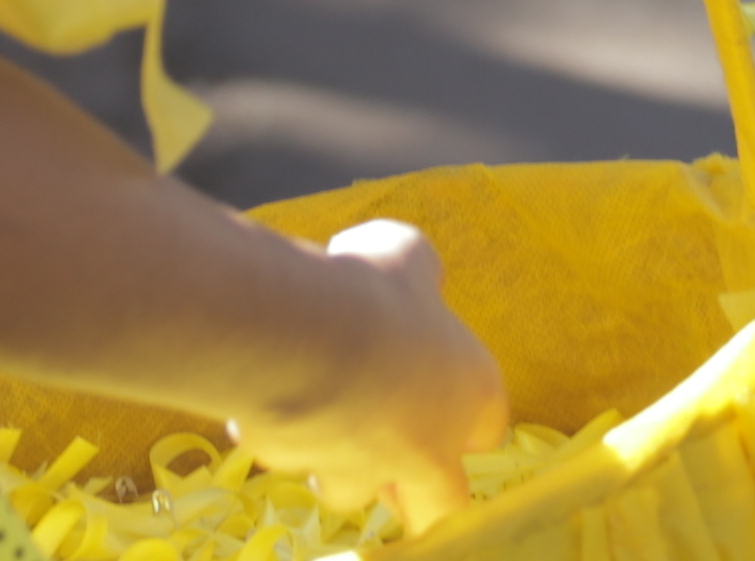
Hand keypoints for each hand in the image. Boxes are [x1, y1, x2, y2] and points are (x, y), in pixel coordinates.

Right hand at [234, 221, 508, 523]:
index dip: (466, 416)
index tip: (441, 393)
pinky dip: (279, 436)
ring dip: (339, 464)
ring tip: (318, 421)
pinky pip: (289, 458)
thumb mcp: (408, 255)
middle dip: (415, 486)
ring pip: (354, 491)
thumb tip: (412, 278)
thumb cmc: (373, 287)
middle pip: (440, 500)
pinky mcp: (301, 466)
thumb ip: (418, 274)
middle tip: (389, 452)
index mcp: (468, 395)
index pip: (488, 428)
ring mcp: (362, 468)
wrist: (305, 333)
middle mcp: (427, 448)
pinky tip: (266, 396)